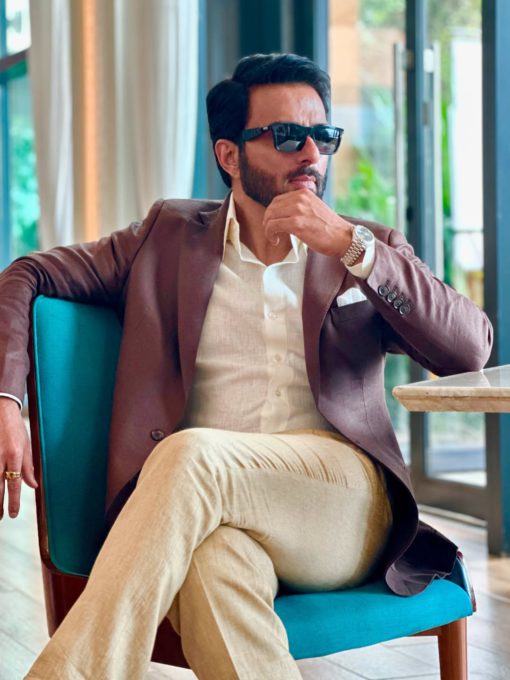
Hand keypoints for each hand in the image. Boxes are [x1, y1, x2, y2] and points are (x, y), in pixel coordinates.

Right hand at [0, 397, 36, 518]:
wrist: (2, 411)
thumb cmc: (15, 429)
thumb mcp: (26, 446)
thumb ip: (28, 467)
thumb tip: (33, 485)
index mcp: (15, 456)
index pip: (14, 484)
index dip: (14, 501)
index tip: (13, 514)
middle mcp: (0, 457)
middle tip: (1, 518)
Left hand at [262, 188, 353, 256]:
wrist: (343, 238)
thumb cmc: (329, 228)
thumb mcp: (314, 209)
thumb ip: (300, 208)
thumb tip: (283, 215)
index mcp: (303, 193)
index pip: (278, 200)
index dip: (272, 213)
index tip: (274, 224)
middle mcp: (300, 198)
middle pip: (272, 207)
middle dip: (268, 221)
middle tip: (271, 232)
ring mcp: (298, 210)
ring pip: (270, 216)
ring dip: (268, 228)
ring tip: (273, 237)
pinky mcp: (297, 223)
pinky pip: (273, 226)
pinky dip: (270, 234)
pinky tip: (276, 240)